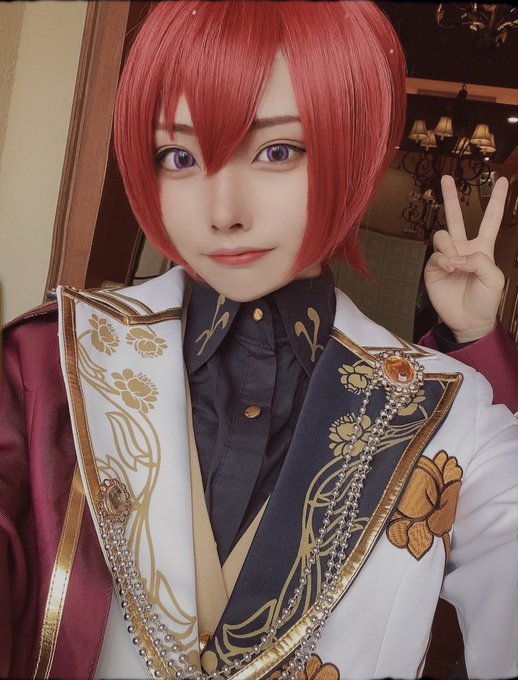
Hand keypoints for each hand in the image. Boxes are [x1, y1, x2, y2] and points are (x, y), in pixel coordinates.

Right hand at [424, 174, 507, 342]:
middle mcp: (462, 249)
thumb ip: (480, 260)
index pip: (490, 220)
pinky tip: (448, 269)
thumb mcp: (495, 278)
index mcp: (482, 248)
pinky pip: (434, 254)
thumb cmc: (486, 300)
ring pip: (442, 236)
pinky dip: (442, 260)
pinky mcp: (433, 268)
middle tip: (446, 178)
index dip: (497, 200)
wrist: (469, 320)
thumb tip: (456, 255)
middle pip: (456, 217)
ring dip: (449, 247)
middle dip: (450, 197)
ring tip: (454, 264)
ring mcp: (446, 257)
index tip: (502, 180)